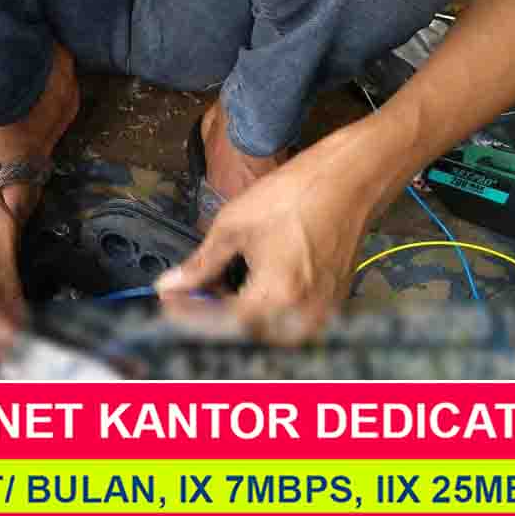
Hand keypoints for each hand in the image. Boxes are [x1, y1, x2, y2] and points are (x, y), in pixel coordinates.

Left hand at [157, 123, 387, 343]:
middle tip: (187, 291)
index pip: (219, 324)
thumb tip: (170, 285)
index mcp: (276, 299)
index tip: (166, 302)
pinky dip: (261, 309)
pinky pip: (286, 321)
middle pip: (242, 334)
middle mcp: (301, 317)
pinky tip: (245, 284)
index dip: (188, 315)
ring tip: (214, 285)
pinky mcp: (330, 306)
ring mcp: (320, 315)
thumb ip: (201, 265)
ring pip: (264, 331)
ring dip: (235, 314)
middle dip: (210, 316)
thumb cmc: (295, 196)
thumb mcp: (234, 226)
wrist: (348, 181)